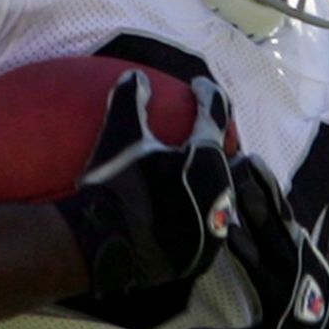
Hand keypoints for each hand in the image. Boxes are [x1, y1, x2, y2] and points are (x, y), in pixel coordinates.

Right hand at [54, 70, 235, 301]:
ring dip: (211, 184)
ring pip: (221, 195)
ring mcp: (212, 225)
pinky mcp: (201, 253)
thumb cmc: (113, 187)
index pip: (213, 113)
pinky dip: (199, 216)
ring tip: (195, 180)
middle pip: (225, 157)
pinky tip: (186, 216)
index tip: (197, 86)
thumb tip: (135, 75)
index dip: (205, 94)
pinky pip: (208, 229)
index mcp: (206, 155)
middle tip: (202, 138)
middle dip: (216, 145)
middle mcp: (219, 189)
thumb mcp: (118, 137)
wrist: (103, 248)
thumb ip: (129, 101)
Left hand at [183, 158, 328, 328]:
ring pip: (263, 272)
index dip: (264, 189)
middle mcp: (295, 276)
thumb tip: (290, 215)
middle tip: (236, 167)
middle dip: (255, 201)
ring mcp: (287, 307)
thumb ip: (287, 246)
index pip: (280, 217)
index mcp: (298, 259)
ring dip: (245, 250)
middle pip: (272, 232)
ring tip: (225, 227)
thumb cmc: (313, 320)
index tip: (248, 158)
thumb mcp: (303, 275)